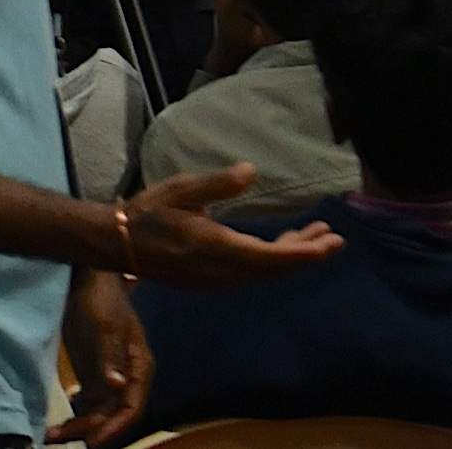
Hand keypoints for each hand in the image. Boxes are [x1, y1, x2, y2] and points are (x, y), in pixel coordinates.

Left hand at [55, 269, 151, 444]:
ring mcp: (109, 378)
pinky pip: (87, 405)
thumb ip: (110, 357)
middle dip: (89, 430)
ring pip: (98, 413)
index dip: (114, 427)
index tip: (92, 442)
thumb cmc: (100, 297)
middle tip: (59, 438)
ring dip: (78, 427)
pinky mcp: (93, 375)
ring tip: (51, 435)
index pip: (131, 407)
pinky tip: (55, 425)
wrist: (86, 276)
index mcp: (139, 366)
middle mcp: (127, 378)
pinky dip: (73, 416)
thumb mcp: (104, 326)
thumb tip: (117, 386)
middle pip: (112, 414)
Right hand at [115, 166, 346, 289]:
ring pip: (264, 272)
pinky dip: (273, 259)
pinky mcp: (213, 279)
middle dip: (306, 253)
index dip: (303, 253)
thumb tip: (250, 171)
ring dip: (291, 255)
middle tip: (333, 236)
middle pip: (274, 269)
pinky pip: (252, 273)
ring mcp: (218, 280)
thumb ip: (217, 185)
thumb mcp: (181, 190)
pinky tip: (281, 244)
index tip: (330, 243)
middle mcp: (222, 272)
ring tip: (314, 236)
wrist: (118, 244)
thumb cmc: (148, 212)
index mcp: (217, 248)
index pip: (270, 258)